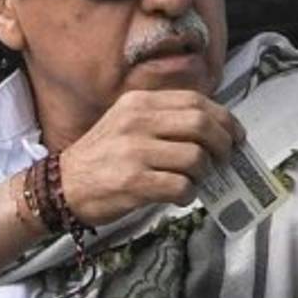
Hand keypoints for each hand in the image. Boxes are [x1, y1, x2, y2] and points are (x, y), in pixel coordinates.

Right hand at [60, 89, 244, 224]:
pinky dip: (188, 194)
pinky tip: (179, 195)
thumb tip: (215, 132)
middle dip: (223, 144)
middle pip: (201, 125)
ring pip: (195, 157)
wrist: (60, 185)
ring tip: (195, 179)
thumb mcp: (129, 122)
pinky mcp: (132, 182)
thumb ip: (166, 121)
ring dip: (204, 173)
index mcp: (140, 103)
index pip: (196, 102)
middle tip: (226, 159)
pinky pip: (180, 186)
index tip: (236, 135)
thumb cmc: (102, 156)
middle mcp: (137, 121)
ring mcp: (134, 151)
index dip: (224, 119)